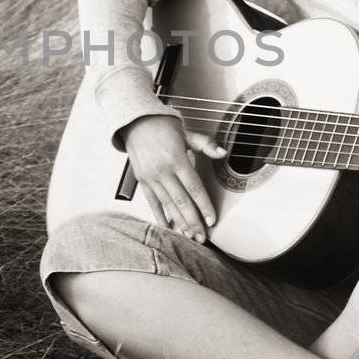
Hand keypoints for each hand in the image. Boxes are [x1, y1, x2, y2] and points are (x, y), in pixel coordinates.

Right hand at [117, 115, 226, 242]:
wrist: (135, 121)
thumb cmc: (162, 126)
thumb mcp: (187, 133)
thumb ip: (206, 144)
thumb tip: (223, 153)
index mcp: (176, 159)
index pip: (194, 188)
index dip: (204, 205)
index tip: (212, 220)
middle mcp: (163, 171)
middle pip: (182, 201)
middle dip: (193, 221)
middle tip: (202, 237)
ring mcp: (151, 177)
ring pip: (168, 205)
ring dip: (179, 222)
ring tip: (189, 235)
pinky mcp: (142, 181)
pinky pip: (152, 202)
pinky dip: (160, 216)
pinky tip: (168, 227)